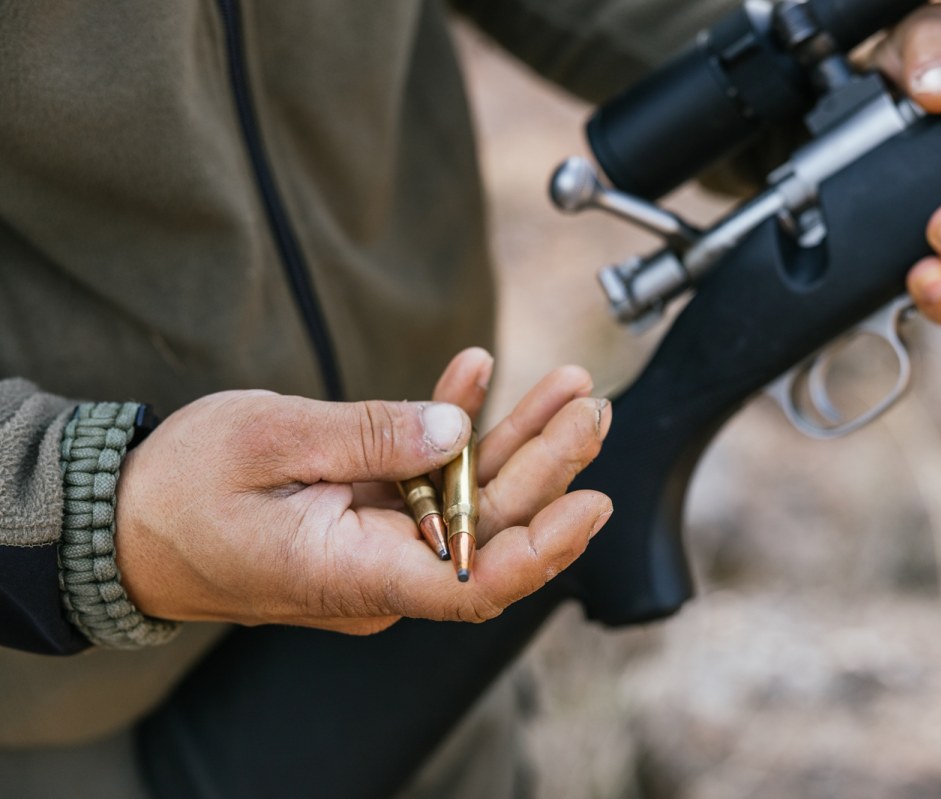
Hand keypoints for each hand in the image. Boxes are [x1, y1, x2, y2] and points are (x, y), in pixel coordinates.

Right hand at [114, 348, 611, 633]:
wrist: (121, 518)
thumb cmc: (178, 491)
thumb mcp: (270, 444)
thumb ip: (370, 437)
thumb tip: (457, 427)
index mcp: (356, 574)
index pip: (474, 584)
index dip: (543, 548)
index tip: (592, 503)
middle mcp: (381, 569)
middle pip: (488, 526)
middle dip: (548, 466)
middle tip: (591, 407)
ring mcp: (379, 542)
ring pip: (469, 495)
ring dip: (517, 440)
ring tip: (568, 388)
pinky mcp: (370, 511)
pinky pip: (427, 473)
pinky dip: (453, 422)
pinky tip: (477, 371)